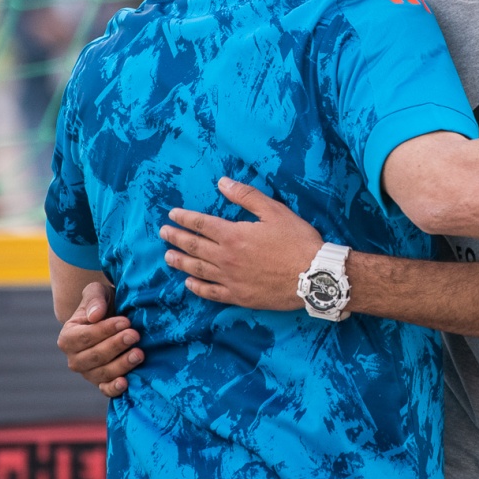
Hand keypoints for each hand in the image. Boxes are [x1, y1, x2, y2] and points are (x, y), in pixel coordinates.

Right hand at [57, 280, 140, 398]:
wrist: (114, 317)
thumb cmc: (104, 303)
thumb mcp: (97, 292)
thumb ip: (94, 300)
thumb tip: (95, 316)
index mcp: (68, 337)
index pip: (84, 336)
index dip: (105, 330)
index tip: (125, 321)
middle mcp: (74, 358)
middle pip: (93, 356)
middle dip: (116, 346)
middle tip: (135, 335)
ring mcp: (88, 373)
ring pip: (102, 373)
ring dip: (121, 365)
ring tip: (139, 353)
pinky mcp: (102, 382)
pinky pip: (105, 389)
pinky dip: (114, 389)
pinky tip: (126, 383)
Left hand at [162, 176, 324, 309]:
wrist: (314, 276)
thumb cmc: (297, 241)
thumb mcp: (275, 211)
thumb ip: (246, 196)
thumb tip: (222, 182)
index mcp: (233, 235)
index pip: (200, 224)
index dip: (184, 218)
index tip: (172, 214)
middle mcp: (226, 258)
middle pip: (194, 247)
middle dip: (176, 238)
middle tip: (163, 233)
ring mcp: (230, 280)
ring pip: (197, 269)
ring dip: (180, 261)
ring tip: (168, 257)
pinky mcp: (239, 296)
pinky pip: (211, 292)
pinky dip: (197, 287)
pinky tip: (189, 283)